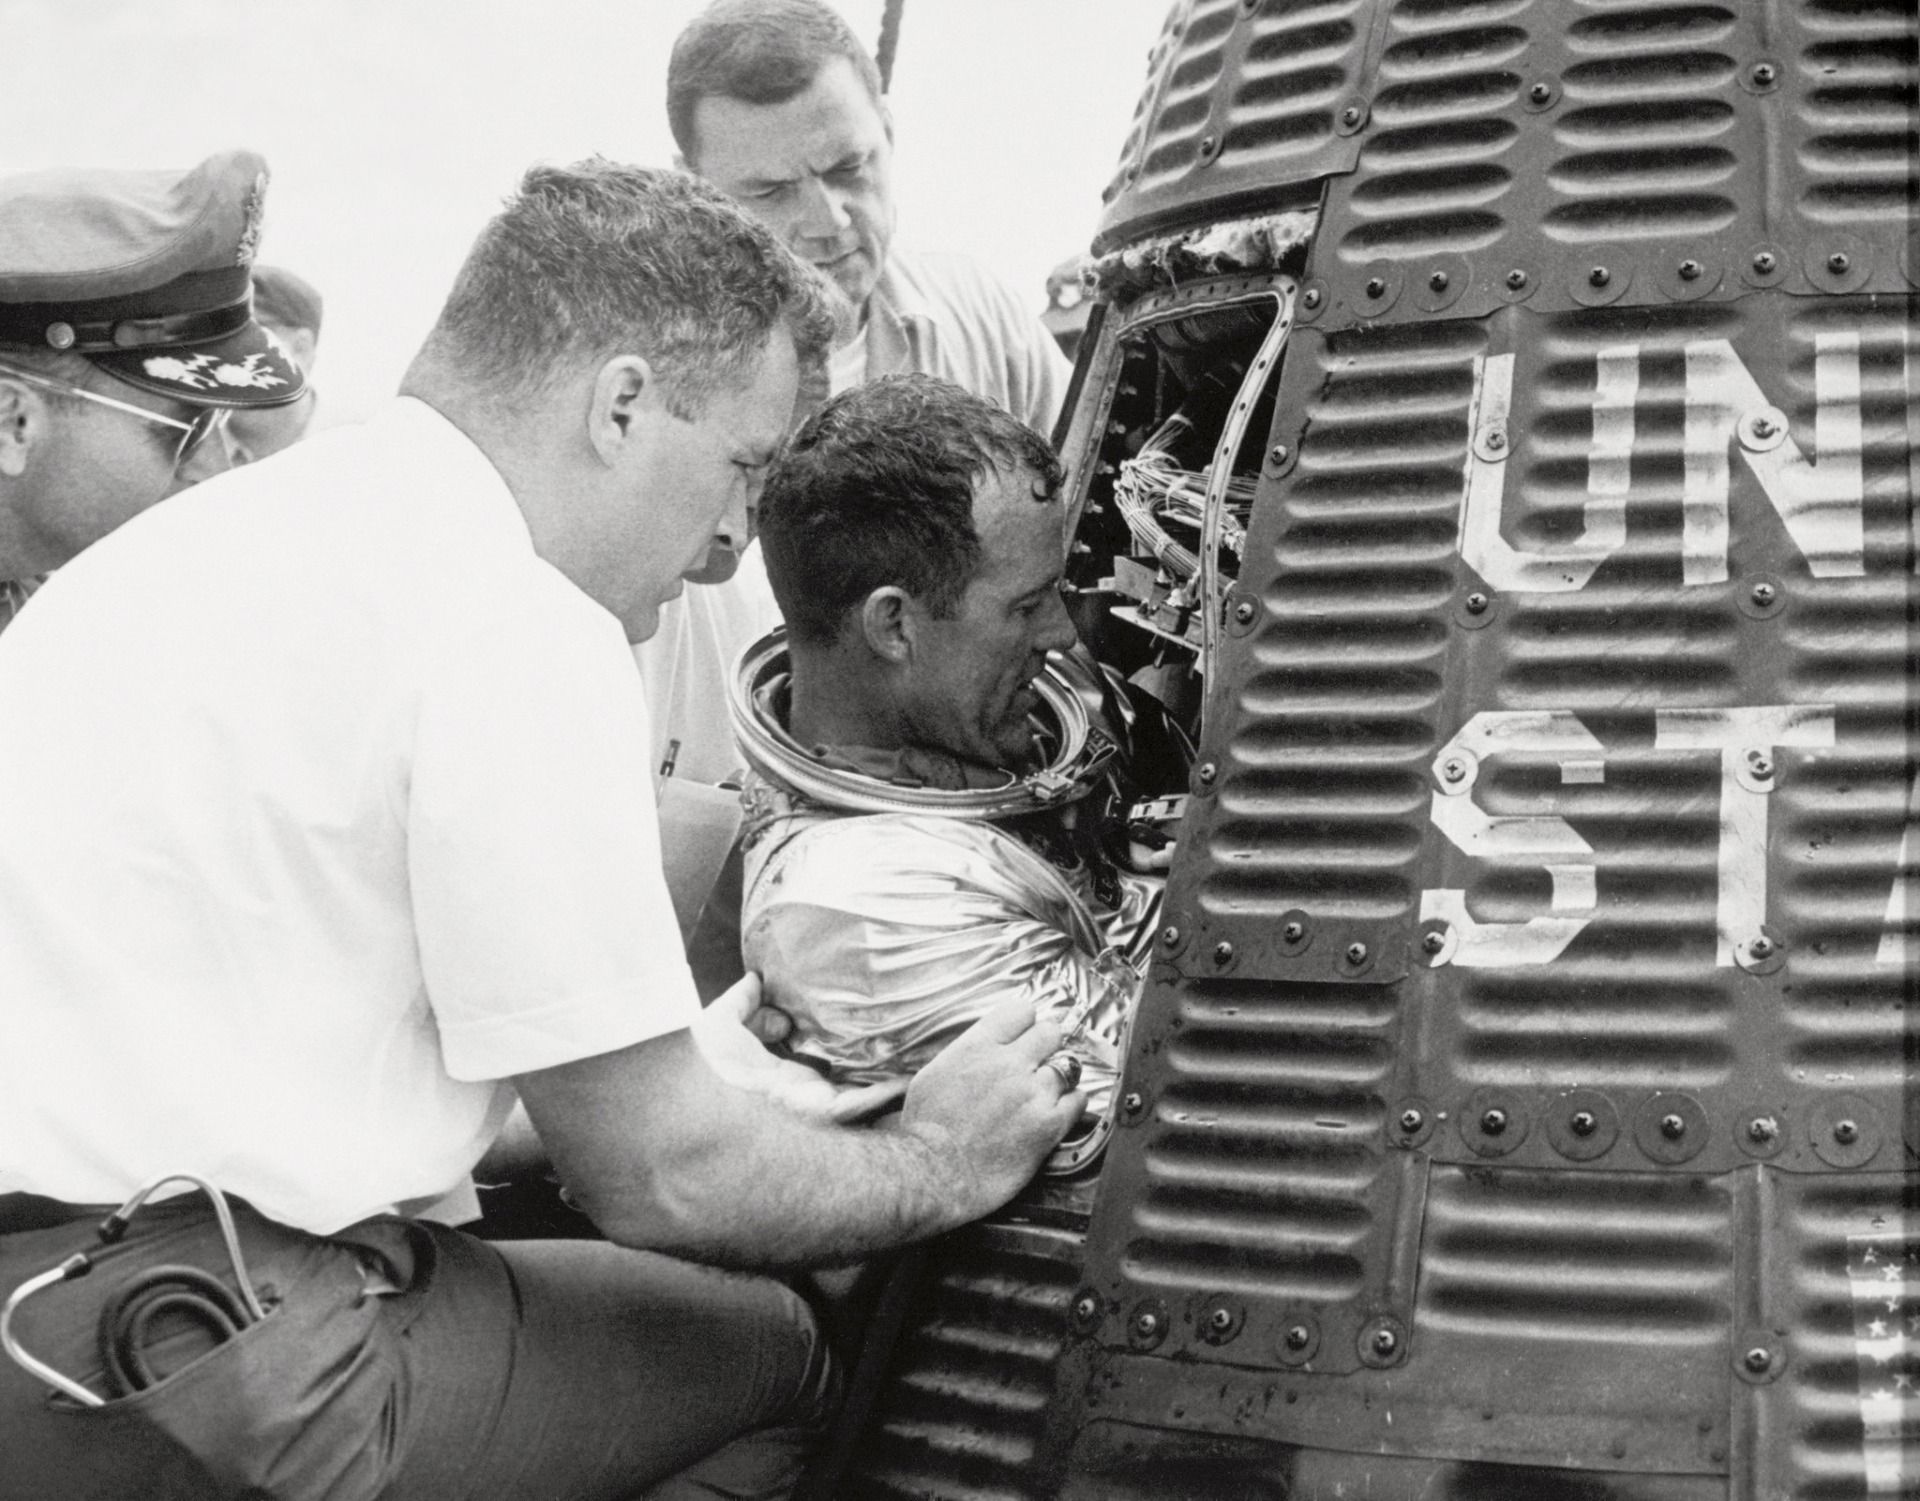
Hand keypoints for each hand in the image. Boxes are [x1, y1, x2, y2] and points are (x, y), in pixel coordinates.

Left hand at [691, 972, 909, 1123]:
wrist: (696, 1103)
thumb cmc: (701, 1069)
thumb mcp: (718, 1024)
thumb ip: (739, 1002)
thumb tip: (756, 979)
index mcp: (776, 1077)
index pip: (810, 1058)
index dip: (828, 1039)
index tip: (846, 1014)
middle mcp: (800, 1095)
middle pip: (841, 1078)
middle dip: (866, 1063)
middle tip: (893, 1035)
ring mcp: (815, 1107)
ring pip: (860, 1094)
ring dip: (885, 1079)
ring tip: (915, 1056)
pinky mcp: (824, 1114)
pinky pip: (864, 1103)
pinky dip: (887, 1092)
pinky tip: (909, 1077)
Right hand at [898, 995, 1084, 1220]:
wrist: (934, 1172)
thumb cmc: (926, 1129)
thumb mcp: (934, 1073)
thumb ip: (967, 1054)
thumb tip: (985, 1049)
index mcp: (978, 1046)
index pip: (1021, 1011)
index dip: (1024, 1025)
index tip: (1023, 1038)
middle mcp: (1009, 1063)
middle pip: (1051, 1032)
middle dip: (1046, 1046)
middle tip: (1037, 1064)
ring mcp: (1032, 1092)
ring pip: (1067, 1066)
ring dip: (1057, 1079)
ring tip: (1043, 1095)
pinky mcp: (1049, 1124)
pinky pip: (1078, 1100)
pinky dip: (1071, 1104)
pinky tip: (1057, 1113)